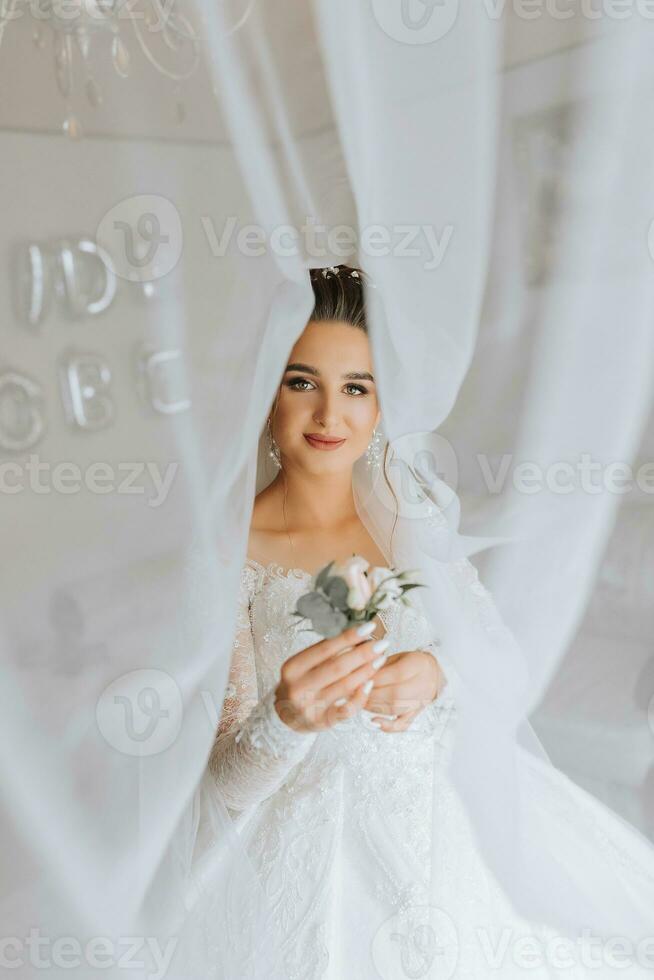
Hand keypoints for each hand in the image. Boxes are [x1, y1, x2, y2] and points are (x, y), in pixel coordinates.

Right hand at [274, 622, 390, 732]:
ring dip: (366, 671)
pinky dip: (361, 696)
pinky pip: (347, 709)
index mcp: (292, 668)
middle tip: (381, 644)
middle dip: (363, 653)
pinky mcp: (323, 721)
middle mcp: (298, 688)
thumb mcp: (303, 665)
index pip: (324, 649)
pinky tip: (370, 683)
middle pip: (337, 667)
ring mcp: (310, 707)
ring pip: (345, 686)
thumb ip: (325, 652)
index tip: (368, 627)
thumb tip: (356, 634)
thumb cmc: (301, 684)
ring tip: (380, 659)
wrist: (287, 715)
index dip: (348, 637)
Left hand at [362, 649, 445, 731]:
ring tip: (360, 702)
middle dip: (372, 693)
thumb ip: (383, 665)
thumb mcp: (399, 656)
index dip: (376, 678)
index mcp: (418, 666)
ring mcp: (419, 702)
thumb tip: (363, 673)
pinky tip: (375, 722)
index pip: (396, 674)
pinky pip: (403, 724)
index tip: (360, 677)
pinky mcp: (416, 714)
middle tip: (356, 691)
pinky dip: (389, 726)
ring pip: (395, 709)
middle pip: (394, 693)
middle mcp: (421, 686)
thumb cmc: (413, 662)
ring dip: (374, 707)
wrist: (435, 673)